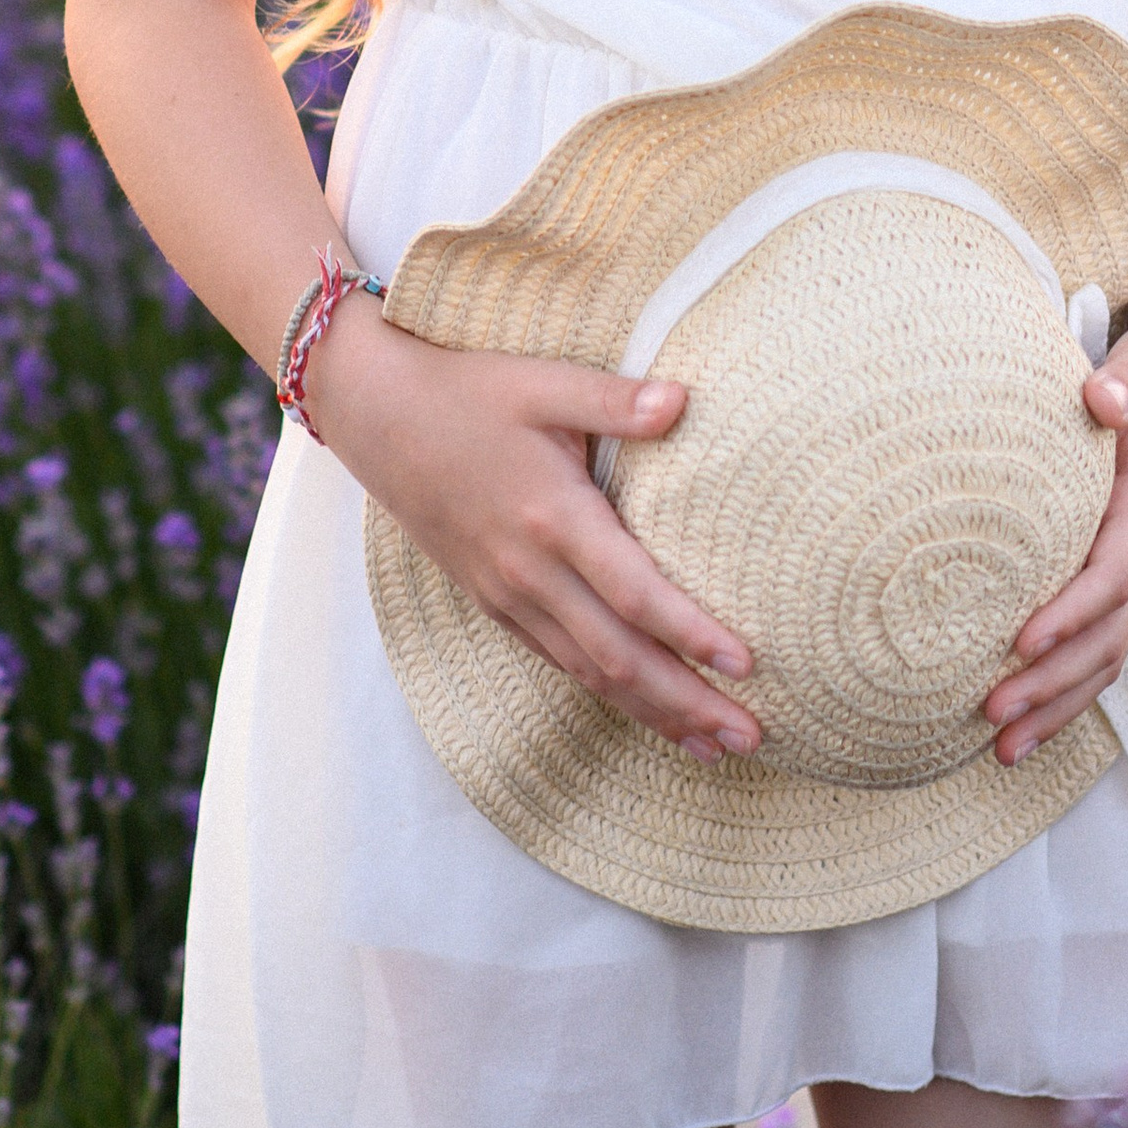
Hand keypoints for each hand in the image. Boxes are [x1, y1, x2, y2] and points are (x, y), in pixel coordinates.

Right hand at [303, 298, 763, 761]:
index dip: (692, 633)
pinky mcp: (492, 600)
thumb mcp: (541, 381)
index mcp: (553, 516)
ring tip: (713, 746)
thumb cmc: (464, 391)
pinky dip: (607, 693)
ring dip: (653, 713)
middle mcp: (530, 571)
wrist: (376, 415)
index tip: (747, 664)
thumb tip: (684, 400)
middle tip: (751, 736)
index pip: (635, 592)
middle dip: (688, 702)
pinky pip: (558, 662)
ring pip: (590, 672)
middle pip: (620, 656)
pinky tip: (642, 710)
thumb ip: (614, 400)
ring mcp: (507, 594)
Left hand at [984, 320, 1127, 766]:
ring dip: (1056, 707)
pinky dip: (1064, 695)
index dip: (1070, 612)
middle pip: (1104, 636)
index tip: (1019, 641)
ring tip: (1001, 750)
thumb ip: (1127, 383)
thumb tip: (1099, 399)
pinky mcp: (1117, 579)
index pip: (1111, 573)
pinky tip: (1023, 731)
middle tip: (991, 713)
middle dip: (1052, 682)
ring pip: (1102, 658)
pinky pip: (1097, 650)